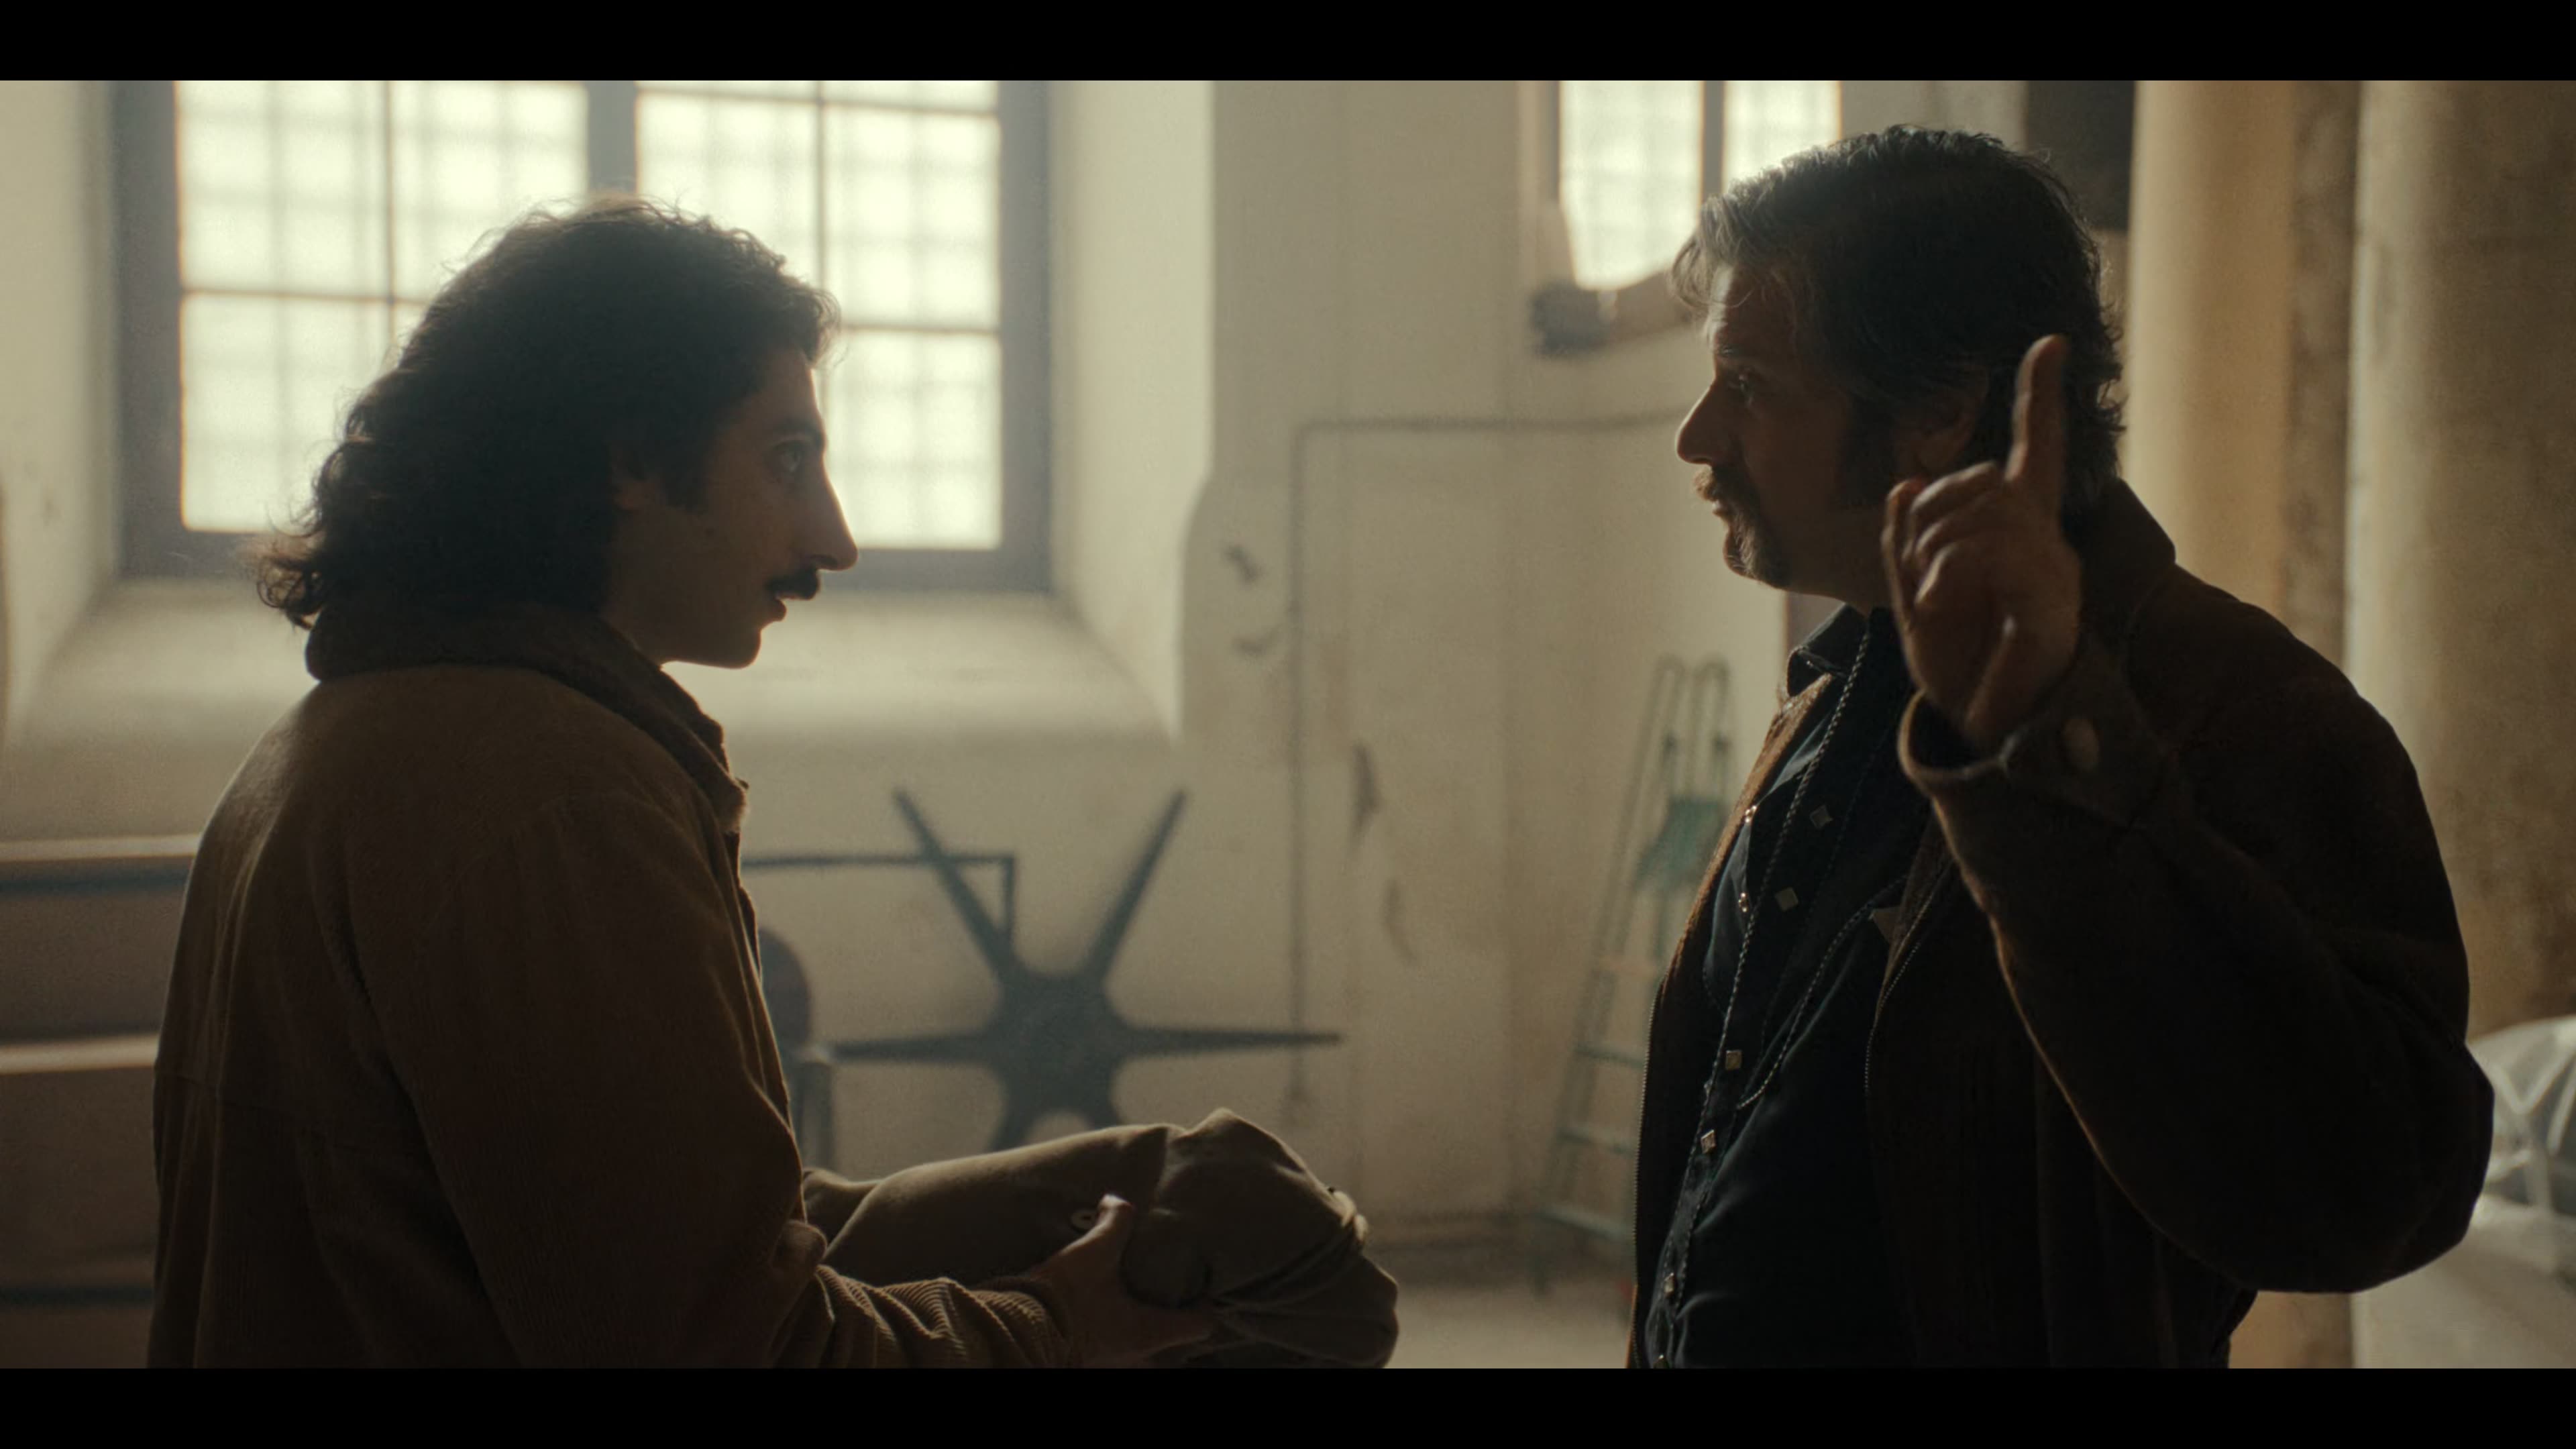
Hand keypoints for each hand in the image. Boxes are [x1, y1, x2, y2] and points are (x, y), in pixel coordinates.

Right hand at [1028, 1194, 1217, 1367]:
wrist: (1018, 1328)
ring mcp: (1113, 1368)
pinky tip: (1105, 1319)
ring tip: (1135, 1307)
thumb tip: (1117, 1200)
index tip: (1197, 1287)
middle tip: (1167, 1298)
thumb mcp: (1094, 1250)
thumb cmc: (1065, 1295)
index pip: (1201, 1326)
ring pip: (1145, 1358)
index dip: (1204, 1305)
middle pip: (1176, 1349)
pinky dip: (1119, 1342)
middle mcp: (1137, 1359)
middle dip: (1173, 1325)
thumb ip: (1116, 1221)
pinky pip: (1117, 1358)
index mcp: (1150, 1333)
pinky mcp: (1089, 1366)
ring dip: (1145, 1335)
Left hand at [1882, 335, 2084, 755]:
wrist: (1990, 731)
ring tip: (1928, 595)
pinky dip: (1946, 573)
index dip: (2042, 397)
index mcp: (2017, 534)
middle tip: (1916, 571)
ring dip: (1934, 548)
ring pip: (1987, 511)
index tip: (2049, 343)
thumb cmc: (1961, 666)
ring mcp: (2054, 573)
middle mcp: (2046, 542)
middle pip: (1985, 480)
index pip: (2036, 451)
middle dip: (1930, 515)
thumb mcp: (1916, 598)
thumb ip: (1908, 543)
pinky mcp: (2050, 606)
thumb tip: (1905, 485)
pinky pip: (1995, 555)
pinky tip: (1932, 604)